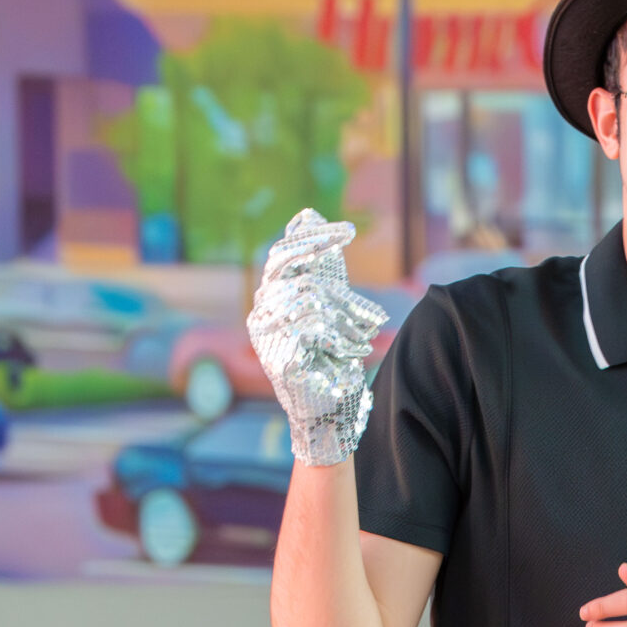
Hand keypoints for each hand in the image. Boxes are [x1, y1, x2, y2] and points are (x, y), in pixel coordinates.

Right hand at [246, 208, 386, 465]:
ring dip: (344, 309)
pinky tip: (356, 349)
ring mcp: (267, 337)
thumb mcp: (329, 302)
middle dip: (318, 247)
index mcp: (271, 299)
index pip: (284, 254)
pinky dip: (342, 335)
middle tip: (346, 237)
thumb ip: (318, 264)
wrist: (329, 412)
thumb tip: (307, 214)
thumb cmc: (330, 357)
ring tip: (364, 331)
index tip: (348, 231)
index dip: (312, 237)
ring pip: (307, 294)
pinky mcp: (280, 358)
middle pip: (285, 263)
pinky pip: (313, 327)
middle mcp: (262, 313)